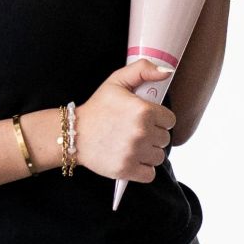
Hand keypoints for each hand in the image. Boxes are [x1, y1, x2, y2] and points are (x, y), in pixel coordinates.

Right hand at [76, 62, 176, 181]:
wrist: (73, 133)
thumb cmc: (98, 107)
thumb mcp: (117, 80)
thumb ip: (143, 69)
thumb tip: (168, 72)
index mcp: (143, 110)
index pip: (170, 120)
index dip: (159, 120)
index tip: (146, 119)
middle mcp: (141, 132)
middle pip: (165, 140)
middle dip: (153, 136)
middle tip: (135, 132)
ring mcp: (134, 153)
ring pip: (159, 157)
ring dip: (149, 153)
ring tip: (133, 146)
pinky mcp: (126, 170)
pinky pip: (150, 174)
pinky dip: (143, 170)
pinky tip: (132, 159)